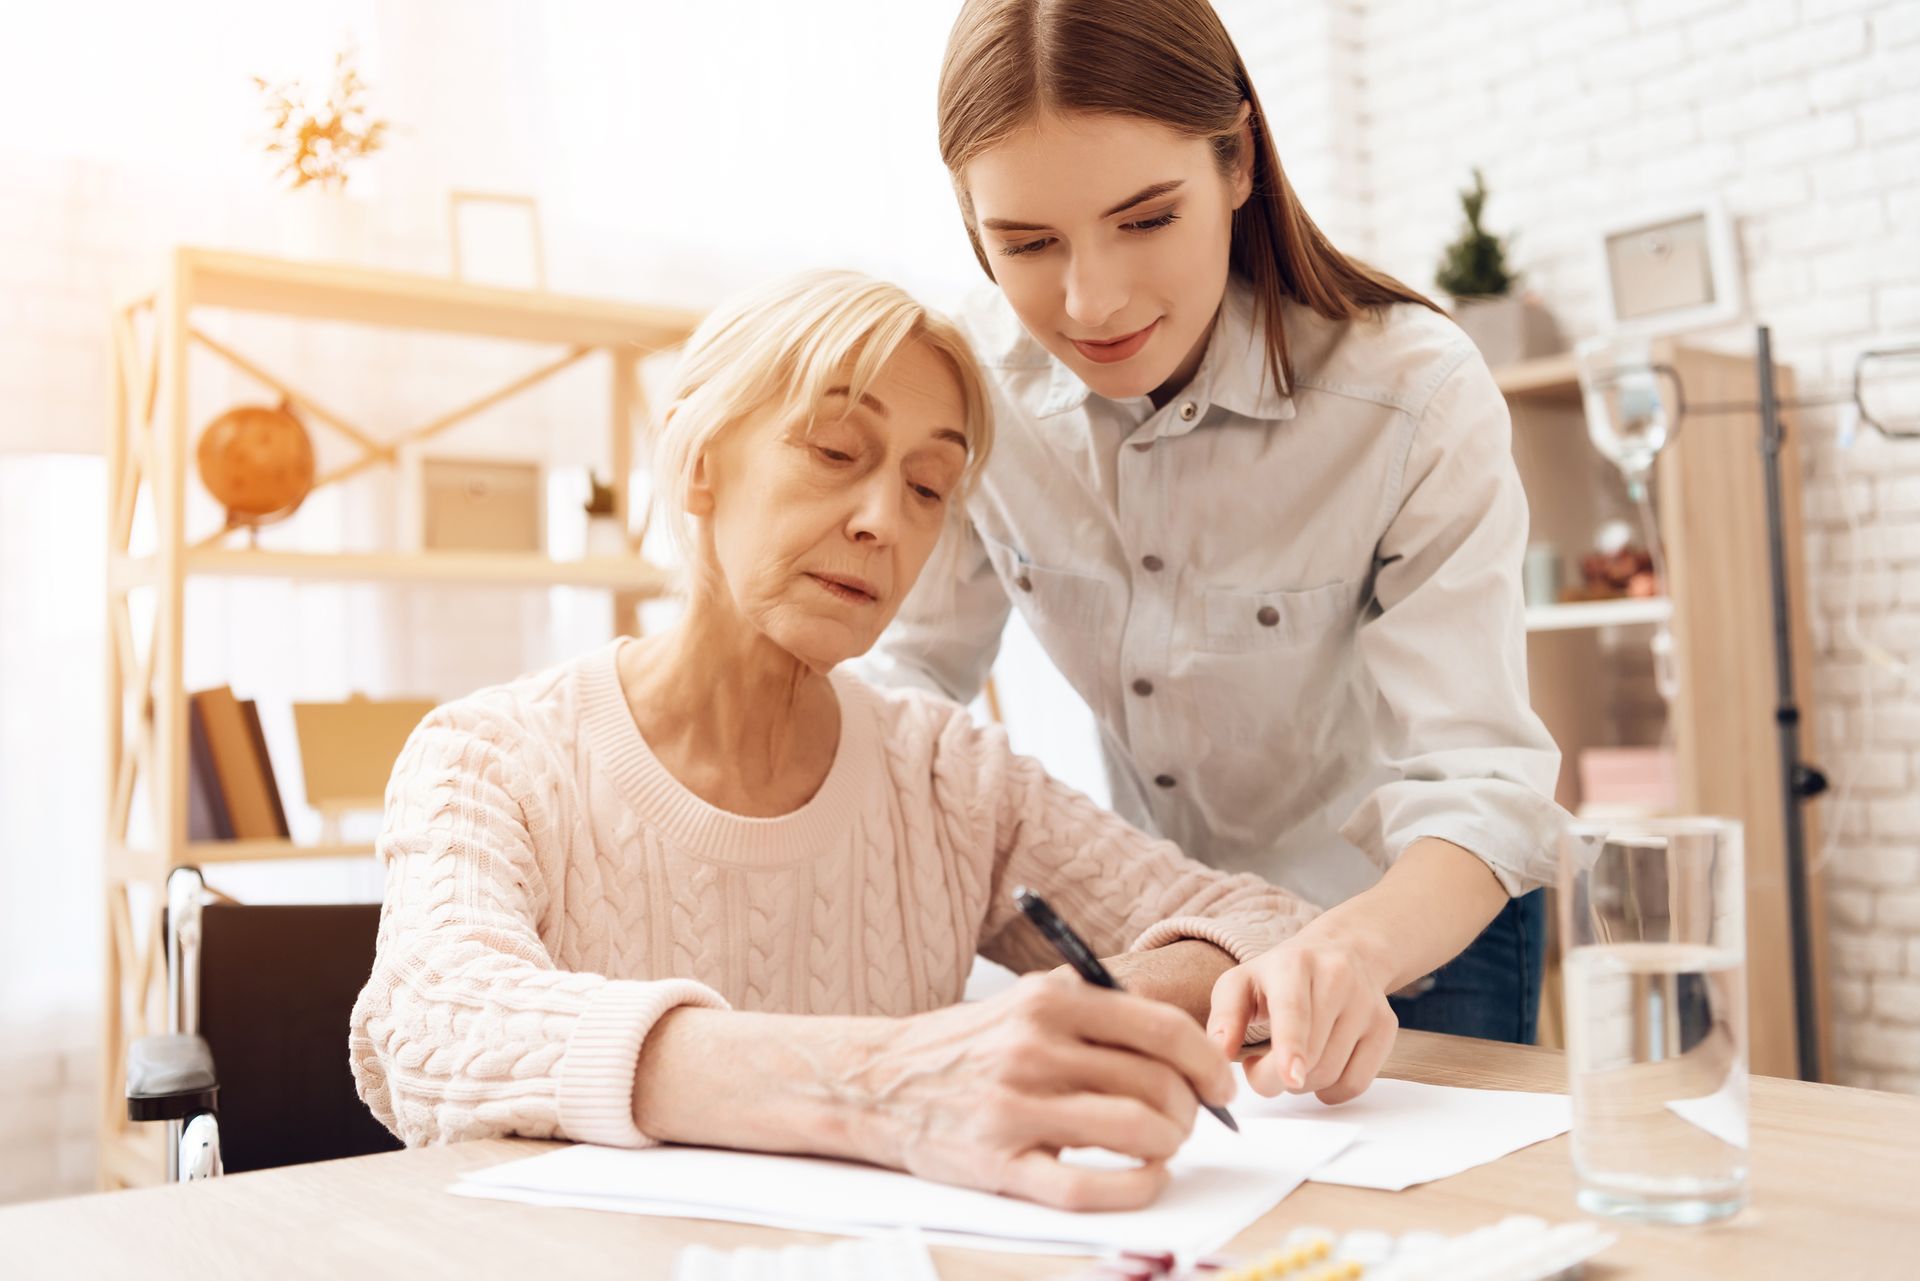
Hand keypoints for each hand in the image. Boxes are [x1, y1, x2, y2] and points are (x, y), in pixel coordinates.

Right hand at [855, 972, 1235, 1210]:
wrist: (877, 1083)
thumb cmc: (967, 1047)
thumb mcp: (1026, 1003)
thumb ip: (1097, 1010)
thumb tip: (1183, 1045)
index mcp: (1048, 1001)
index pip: (1161, 1028)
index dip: (1207, 1062)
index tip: (1220, 1085)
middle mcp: (1033, 1049)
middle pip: (1156, 1083)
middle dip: (1189, 1110)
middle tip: (1185, 1120)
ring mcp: (1015, 1109)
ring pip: (1136, 1131)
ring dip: (1169, 1144)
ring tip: (1162, 1146)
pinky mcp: (999, 1165)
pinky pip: (1088, 1187)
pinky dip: (1136, 1187)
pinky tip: (1144, 1177)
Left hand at [1205, 930, 1397, 1104]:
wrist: (1342, 952)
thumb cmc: (1280, 977)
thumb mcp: (1241, 983)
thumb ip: (1225, 1016)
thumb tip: (1219, 1052)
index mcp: (1294, 963)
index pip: (1295, 1009)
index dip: (1291, 1045)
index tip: (1290, 1076)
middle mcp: (1337, 977)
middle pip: (1312, 1053)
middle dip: (1277, 1078)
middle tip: (1260, 1069)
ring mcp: (1366, 1002)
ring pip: (1332, 1072)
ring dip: (1302, 1083)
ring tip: (1289, 1060)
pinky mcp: (1385, 1026)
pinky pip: (1357, 1082)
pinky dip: (1331, 1089)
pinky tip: (1319, 1066)